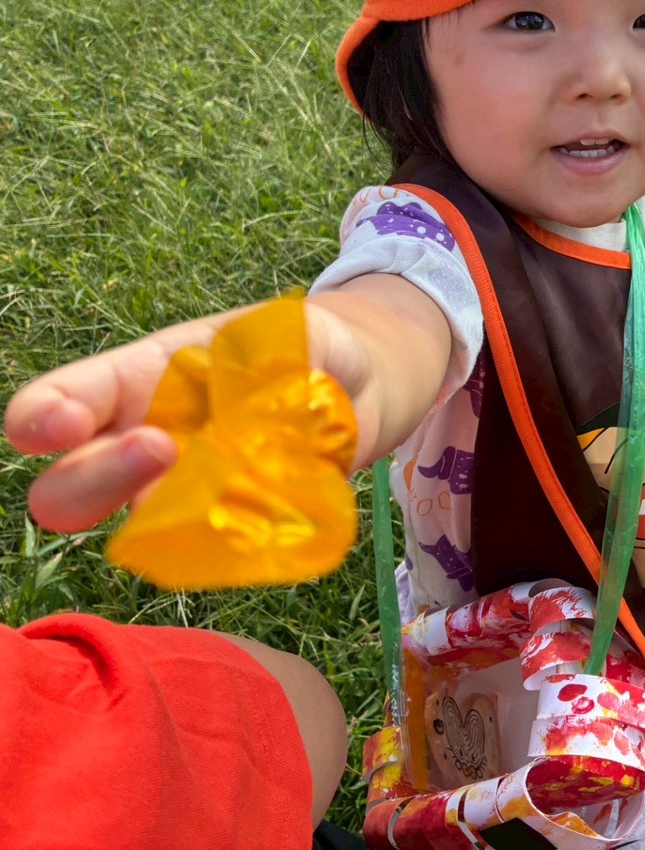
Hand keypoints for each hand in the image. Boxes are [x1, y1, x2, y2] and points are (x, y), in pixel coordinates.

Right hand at [6, 301, 379, 534]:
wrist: (354, 391)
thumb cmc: (303, 348)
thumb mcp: (292, 332)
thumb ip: (274, 353)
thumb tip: (266, 386)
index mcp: (139, 381)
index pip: (61, 401)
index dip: (42, 417)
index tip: (62, 426)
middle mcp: (142, 443)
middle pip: (67, 490)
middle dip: (96, 478)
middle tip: (160, 448)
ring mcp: (180, 496)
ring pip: (131, 535)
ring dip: (164, 522)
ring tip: (229, 486)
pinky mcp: (224, 531)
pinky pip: (204, 559)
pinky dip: (229, 547)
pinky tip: (270, 519)